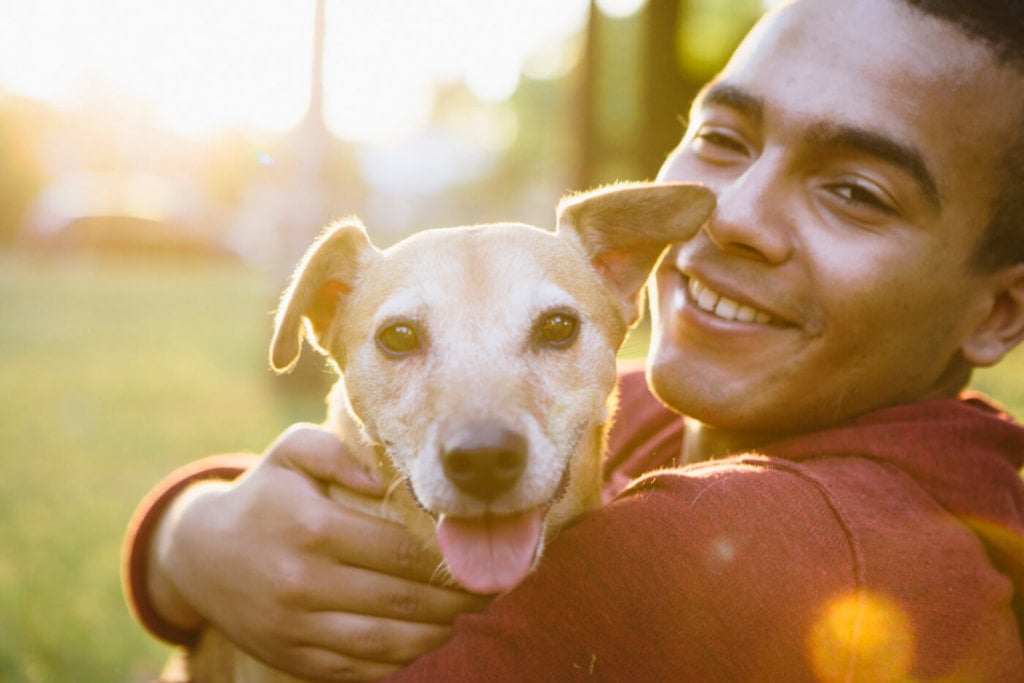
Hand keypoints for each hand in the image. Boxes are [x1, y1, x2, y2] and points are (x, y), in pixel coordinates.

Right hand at [148, 423, 487, 680]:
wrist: (200, 555)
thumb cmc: (264, 494)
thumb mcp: (292, 453)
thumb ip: (338, 453)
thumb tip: (385, 477)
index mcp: (312, 528)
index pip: (400, 549)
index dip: (446, 556)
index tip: (477, 552)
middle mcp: (304, 582)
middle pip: (402, 598)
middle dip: (455, 597)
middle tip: (489, 588)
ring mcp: (298, 627)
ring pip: (388, 640)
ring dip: (438, 632)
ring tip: (466, 614)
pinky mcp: (294, 658)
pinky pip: (362, 667)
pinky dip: (402, 657)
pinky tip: (428, 637)